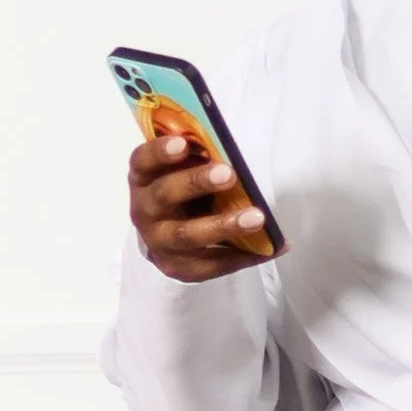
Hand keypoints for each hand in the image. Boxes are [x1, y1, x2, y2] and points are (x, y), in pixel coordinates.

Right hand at [128, 131, 268, 283]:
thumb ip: (195, 161)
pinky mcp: (176, 267)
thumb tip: (229, 150)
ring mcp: (158, 242)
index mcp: (143, 178)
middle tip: (229, 174)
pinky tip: (269, 248)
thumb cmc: (178, 193)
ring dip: (223, 226)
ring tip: (256, 217)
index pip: (143, 160)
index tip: (183, 143)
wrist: (162, 236)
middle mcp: (143, 210)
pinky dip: (243, 256)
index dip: (160, 151)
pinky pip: (211, 264)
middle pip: (165, 194)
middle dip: (196, 183)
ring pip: (187, 235)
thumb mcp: (178, 172)